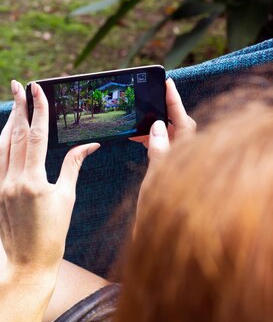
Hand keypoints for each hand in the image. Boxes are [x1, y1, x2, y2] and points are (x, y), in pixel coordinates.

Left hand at [0, 80, 99, 282]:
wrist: (29, 263)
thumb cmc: (54, 232)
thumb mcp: (67, 197)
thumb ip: (74, 165)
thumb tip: (89, 144)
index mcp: (34, 181)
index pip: (35, 135)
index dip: (37, 109)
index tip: (36, 89)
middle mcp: (13, 181)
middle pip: (14, 134)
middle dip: (17, 107)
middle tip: (18, 85)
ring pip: (1, 146)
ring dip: (8, 124)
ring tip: (15, 106)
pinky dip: (3, 145)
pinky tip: (8, 136)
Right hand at [135, 78, 195, 223]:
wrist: (158, 240)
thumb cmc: (162, 212)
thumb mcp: (157, 177)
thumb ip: (159, 149)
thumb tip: (158, 125)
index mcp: (186, 157)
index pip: (183, 121)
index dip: (175, 101)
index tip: (167, 82)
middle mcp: (185, 158)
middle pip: (178, 126)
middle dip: (164, 110)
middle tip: (150, 95)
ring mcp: (178, 165)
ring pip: (168, 137)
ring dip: (154, 126)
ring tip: (136, 120)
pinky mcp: (169, 172)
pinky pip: (161, 148)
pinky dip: (150, 139)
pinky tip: (136, 138)